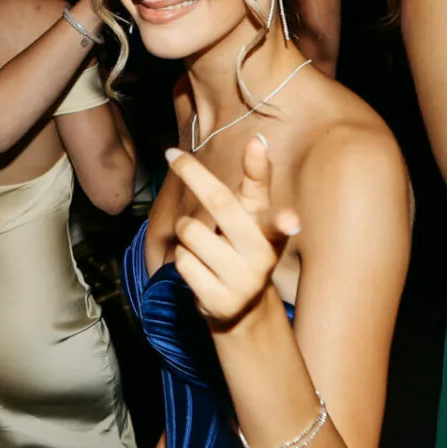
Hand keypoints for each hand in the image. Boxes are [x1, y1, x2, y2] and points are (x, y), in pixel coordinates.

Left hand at [164, 137, 299, 324]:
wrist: (242, 307)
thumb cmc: (244, 246)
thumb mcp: (254, 215)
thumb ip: (256, 180)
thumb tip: (259, 140)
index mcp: (271, 232)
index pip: (271, 212)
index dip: (272, 196)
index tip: (274, 185)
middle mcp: (262, 257)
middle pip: (220, 204)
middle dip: (192, 175)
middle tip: (172, 157)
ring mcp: (241, 282)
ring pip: (191, 232)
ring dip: (186, 232)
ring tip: (202, 243)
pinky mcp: (219, 301)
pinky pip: (182, 261)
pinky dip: (183, 258)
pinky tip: (199, 268)